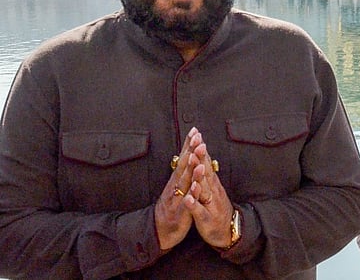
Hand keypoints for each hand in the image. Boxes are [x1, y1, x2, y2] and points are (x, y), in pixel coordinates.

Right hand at [155, 127, 197, 250]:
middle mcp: (175, 186)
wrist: (158, 232)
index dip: (189, 145)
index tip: (195, 130)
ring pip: (184, 182)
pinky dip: (191, 195)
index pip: (183, 158)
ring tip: (197, 157)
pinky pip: (186, 203)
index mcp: (176, 180)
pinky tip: (196, 187)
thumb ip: (181, 173)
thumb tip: (185, 155)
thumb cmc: (170, 208)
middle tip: (197, 137)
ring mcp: (177, 199)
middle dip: (191, 151)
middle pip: (183, 166)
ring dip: (191, 169)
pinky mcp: (180, 213)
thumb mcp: (176, 188)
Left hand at [183, 131, 235, 248]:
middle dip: (201, 157)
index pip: (206, 162)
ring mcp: (210, 204)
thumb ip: (207, 173)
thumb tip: (203, 155)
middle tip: (198, 142)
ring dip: (199, 177)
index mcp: (212, 183)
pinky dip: (193, 204)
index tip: (196, 134)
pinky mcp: (205, 218)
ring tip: (195, 165)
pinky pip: (199, 211)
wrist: (228, 231)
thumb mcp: (212, 189)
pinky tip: (187, 198)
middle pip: (206, 172)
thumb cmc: (216, 209)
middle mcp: (213, 191)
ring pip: (204, 189)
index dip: (201, 149)